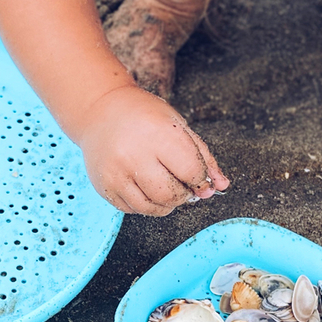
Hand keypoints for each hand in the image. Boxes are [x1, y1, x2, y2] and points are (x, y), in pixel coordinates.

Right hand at [77, 85, 229, 214]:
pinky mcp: (104, 186)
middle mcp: (134, 154)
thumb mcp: (179, 126)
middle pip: (171, 195)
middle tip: (181, 182)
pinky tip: (144, 186)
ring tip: (164, 186)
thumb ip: (203, 157)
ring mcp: (116, 173)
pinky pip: (132, 210)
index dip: (201, 180)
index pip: (191, 172)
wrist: (101, 110)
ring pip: (152, 208)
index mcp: (159, 134)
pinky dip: (145, 205)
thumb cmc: (144, 116)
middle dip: (184, 194)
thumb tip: (220, 186)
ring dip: (166, 204)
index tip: (198, 177)